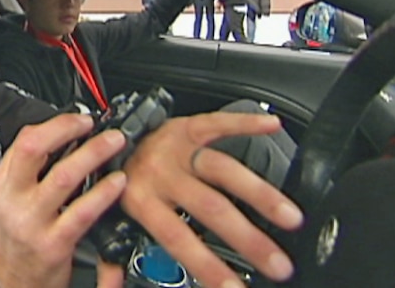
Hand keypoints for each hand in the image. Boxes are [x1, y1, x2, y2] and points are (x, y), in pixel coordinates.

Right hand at [0, 114, 127, 287]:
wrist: (13, 281)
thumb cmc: (16, 238)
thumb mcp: (9, 199)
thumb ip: (27, 170)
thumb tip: (60, 136)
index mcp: (1, 183)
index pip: (24, 141)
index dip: (55, 124)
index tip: (79, 120)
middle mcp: (13, 199)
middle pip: (34, 149)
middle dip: (67, 128)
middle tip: (93, 124)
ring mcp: (32, 221)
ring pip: (64, 177)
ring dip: (93, 154)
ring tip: (114, 144)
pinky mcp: (53, 243)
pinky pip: (82, 212)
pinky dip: (103, 193)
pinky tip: (118, 182)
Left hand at [119, 113, 302, 287]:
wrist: (105, 140)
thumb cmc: (118, 183)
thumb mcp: (117, 217)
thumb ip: (132, 246)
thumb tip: (133, 280)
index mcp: (142, 201)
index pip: (179, 238)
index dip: (208, 266)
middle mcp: (161, 173)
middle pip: (212, 207)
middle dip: (249, 239)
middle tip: (278, 263)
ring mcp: (176, 148)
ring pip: (223, 169)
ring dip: (260, 195)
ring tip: (290, 217)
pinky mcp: (187, 125)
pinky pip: (219, 122)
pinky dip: (246, 123)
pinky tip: (272, 126)